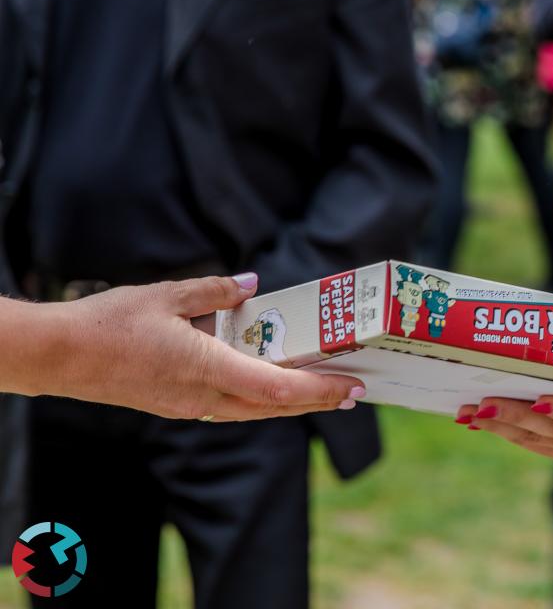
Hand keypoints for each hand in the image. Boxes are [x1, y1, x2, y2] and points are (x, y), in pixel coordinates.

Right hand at [48, 275, 364, 420]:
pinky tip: (271, 385)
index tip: (351, 387)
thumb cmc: (108, 323)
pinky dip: (259, 399)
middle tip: (353, 392)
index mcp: (205, 367)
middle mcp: (202, 395)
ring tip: (322, 391)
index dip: (318, 390)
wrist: (57, 357)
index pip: (275, 387)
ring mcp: (187, 405)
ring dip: (290, 403)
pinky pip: (230, 407)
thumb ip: (214, 290)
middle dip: (316, 401)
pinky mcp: (175, 405)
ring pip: (252, 411)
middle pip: (272, 406)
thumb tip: (252, 282)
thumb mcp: (166, 295)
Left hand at [455, 393, 552, 458]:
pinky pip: (527, 442)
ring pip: (532, 439)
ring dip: (498, 425)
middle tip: (484, 404)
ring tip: (468, 413)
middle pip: (550, 429)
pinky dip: (501, 430)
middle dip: (513, 415)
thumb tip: (542, 325)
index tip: (540, 401)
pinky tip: (476, 421)